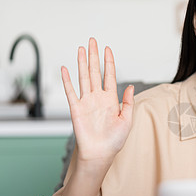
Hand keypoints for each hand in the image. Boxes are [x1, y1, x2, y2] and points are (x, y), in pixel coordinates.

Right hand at [61, 38, 133, 169]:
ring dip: (82, 63)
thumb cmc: (114, 140)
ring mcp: (86, 102)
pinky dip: (67, 80)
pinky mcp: (76, 109)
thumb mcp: (127, 120)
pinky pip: (71, 92)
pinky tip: (65, 69)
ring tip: (81, 49)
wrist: (100, 154)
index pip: (110, 75)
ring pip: (84, 77)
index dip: (109, 62)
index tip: (108, 49)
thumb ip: (128, 102)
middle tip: (92, 41)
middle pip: (95, 72)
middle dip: (94, 56)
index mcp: (111, 99)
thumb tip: (130, 86)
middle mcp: (98, 98)